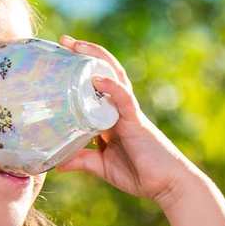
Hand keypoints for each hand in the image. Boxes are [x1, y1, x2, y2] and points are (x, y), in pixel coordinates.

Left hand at [51, 38, 200, 201]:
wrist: (168, 184)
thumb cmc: (140, 174)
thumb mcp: (103, 167)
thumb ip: (82, 160)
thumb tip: (56, 164)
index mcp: (110, 118)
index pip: (93, 87)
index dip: (78, 72)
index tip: (59, 58)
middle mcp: (118, 109)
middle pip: (103, 73)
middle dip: (86, 55)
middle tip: (64, 40)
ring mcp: (128, 112)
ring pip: (114, 77)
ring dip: (97, 58)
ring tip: (78, 45)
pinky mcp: (137, 120)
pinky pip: (124, 99)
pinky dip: (111, 86)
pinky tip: (97, 77)